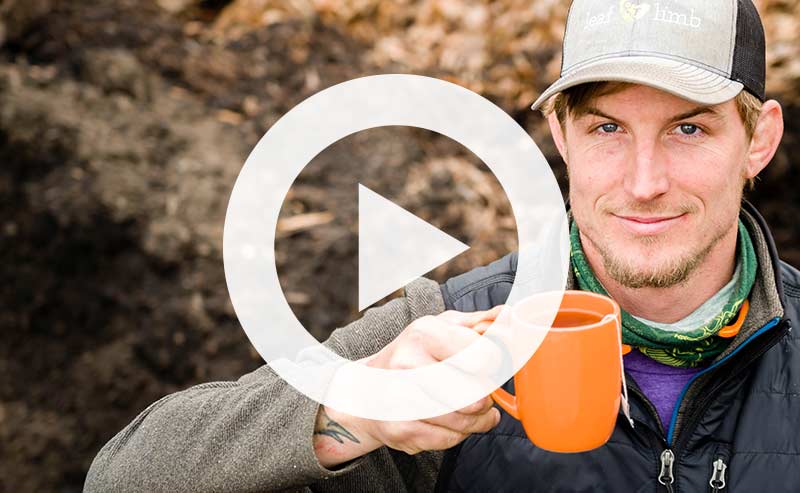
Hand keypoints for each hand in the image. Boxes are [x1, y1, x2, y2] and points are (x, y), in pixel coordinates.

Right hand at [314, 307, 503, 465]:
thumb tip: (512, 317)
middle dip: (487, 398)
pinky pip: (449, 439)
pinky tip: (453, 422)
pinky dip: (459, 434)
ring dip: (478, 420)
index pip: (482, 356)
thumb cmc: (413, 355)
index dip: (494, 365)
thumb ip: (480, 323)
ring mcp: (401, 398)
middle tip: (482, 394)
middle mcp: (407, 363)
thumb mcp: (441, 328)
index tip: (488, 366)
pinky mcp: (401, 429)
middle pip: (475, 394)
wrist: (366, 390)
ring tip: (475, 411)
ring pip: (464, 421)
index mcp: (424, 333)